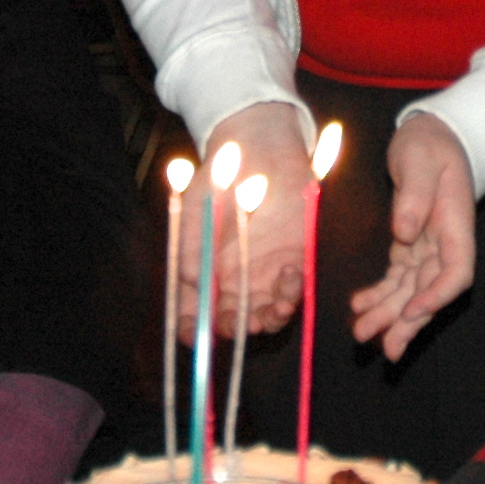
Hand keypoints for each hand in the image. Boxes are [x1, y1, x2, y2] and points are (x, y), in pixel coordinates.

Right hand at [180, 103, 311, 336]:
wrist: (258, 148)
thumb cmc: (221, 177)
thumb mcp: (197, 206)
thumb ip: (191, 243)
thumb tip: (190, 280)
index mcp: (204, 272)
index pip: (193, 313)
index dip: (191, 330)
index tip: (193, 335)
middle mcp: (234, 280)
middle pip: (233, 321)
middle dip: (238, 329)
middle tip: (244, 323)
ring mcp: (264, 272)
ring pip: (266, 312)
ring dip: (270, 319)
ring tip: (274, 309)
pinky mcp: (294, 258)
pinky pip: (294, 287)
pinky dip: (292, 290)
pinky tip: (288, 274)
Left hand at [348, 114, 476, 360]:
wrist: (433, 134)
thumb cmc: (431, 144)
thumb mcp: (421, 159)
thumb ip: (415, 194)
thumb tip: (405, 232)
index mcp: (456, 225)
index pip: (456, 272)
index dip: (436, 296)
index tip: (412, 311)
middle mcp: (445, 243)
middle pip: (431, 292)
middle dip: (409, 322)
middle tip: (386, 348)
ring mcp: (428, 247)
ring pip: (411, 291)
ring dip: (390, 315)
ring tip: (363, 334)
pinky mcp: (410, 244)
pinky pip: (396, 278)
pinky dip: (379, 294)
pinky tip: (359, 305)